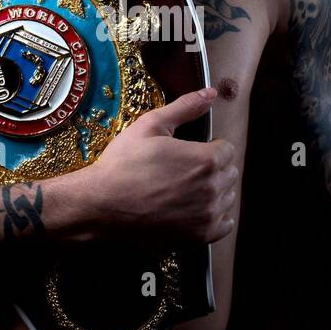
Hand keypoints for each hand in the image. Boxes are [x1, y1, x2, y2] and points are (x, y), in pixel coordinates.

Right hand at [82, 87, 237, 245]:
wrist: (101, 204)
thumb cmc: (124, 163)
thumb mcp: (151, 126)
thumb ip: (185, 107)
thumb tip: (211, 93)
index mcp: (207, 160)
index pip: (227, 150)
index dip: (208, 148)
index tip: (189, 153)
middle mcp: (213, 189)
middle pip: (229, 173)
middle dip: (213, 169)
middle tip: (184, 170)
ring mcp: (207, 215)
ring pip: (227, 198)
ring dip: (214, 192)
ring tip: (185, 190)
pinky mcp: (199, 236)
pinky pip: (224, 225)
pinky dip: (215, 217)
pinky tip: (194, 210)